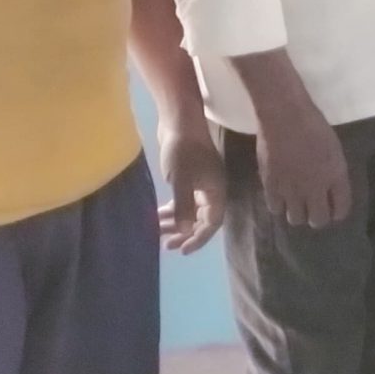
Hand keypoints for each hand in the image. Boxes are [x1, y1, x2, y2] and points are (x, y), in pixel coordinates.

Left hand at [156, 125, 228, 254]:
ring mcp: (201, 183)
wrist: (179, 122)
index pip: (212, 223)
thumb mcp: (181, 181)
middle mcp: (212, 190)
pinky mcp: (190, 177)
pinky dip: (173, 209)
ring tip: (157, 231)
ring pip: (191, 211)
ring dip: (177, 222)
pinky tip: (158, 214)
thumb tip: (184, 232)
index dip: (199, 239)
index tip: (182, 250)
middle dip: (185, 233)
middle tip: (167, 245)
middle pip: (202, 219)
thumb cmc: (183, 151)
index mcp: (216, 191)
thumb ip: (183, 207)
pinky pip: (184, 201)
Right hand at [255, 100, 350, 228]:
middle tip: (315, 210)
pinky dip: (279, 206)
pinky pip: (275, 209)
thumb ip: (333, 172)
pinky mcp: (271, 186)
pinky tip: (280, 197)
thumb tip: (330, 188)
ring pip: (296, 219)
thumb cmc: (314, 125)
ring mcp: (292, 189)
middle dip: (318, 218)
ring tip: (296, 205)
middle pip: (318, 220)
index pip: (342, 208)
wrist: (285, 116)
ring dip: (298, 214)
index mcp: (336, 176)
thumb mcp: (334, 149)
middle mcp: (315, 188)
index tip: (335, 211)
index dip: (338, 213)